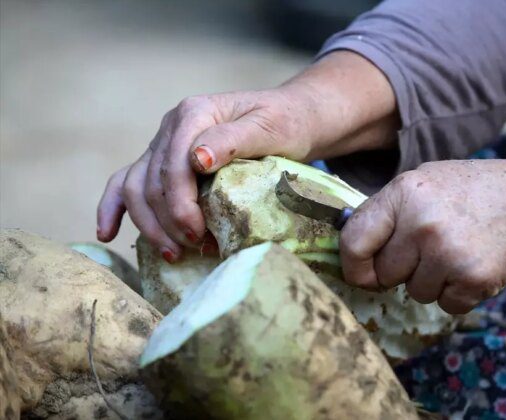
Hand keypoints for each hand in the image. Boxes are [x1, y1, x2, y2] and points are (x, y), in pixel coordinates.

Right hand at [97, 52, 397, 260]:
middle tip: (196, 249)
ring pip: (136, 187)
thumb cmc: (285, 124)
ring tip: (174, 254)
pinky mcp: (163, 160)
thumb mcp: (270, 128)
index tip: (201, 235)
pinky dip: (113, 207)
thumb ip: (234, 140)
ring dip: (149, 224)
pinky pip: (127, 181)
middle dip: (169, 221)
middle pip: (152, 180)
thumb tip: (198, 159)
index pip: (173, 165)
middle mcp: (172, 126)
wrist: (291, 117)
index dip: (181, 205)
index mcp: (195, 113)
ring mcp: (163, 143)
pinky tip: (108, 233)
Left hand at [339, 160, 505, 313]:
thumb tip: (351, 246)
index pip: (354, 241)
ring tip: (456, 251)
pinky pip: (444, 305)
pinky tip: (472, 266)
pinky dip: (457, 294)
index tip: (363, 273)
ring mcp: (448, 253)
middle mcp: (421, 223)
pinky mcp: (472, 279)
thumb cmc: (472, 192)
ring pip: (415, 293)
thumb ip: (388, 210)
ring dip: (432, 282)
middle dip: (402, 269)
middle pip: (385, 273)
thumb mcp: (425, 182)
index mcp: (403, 193)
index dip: (354, 265)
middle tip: (430, 248)